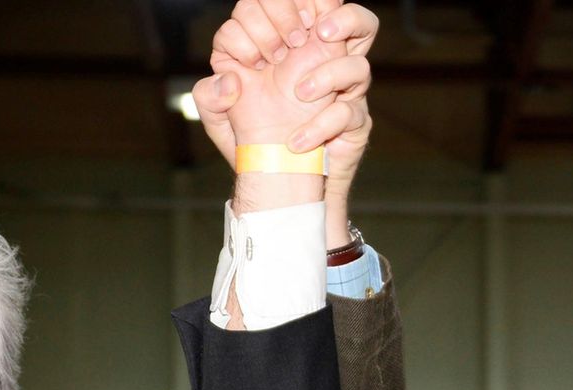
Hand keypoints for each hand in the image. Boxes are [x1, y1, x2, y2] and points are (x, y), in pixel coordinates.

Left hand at [197, 4, 378, 242]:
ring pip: (362, 37)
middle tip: (286, 45)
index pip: (281, 2)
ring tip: (301, 92)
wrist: (280, 189)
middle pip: (331, 1)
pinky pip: (349, 109)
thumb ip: (210, 95)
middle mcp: (315, 54)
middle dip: (305, 11)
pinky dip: (322, 125)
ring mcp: (341, 81)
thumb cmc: (253, 146)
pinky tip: (297, 141)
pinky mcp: (354, 116)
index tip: (251, 58)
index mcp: (281, 44)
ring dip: (329, 65)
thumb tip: (230, 81)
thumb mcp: (219, 120)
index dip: (263, 16)